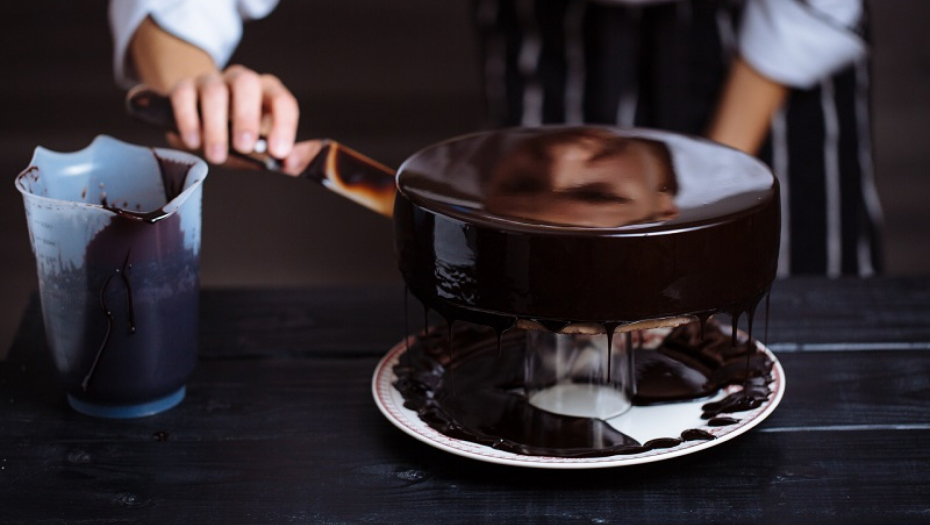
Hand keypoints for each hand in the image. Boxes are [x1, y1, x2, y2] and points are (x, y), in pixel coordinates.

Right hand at [168, 64, 299, 164]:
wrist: (200, 120)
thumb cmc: (236, 134)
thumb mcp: (259, 147)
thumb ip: (280, 156)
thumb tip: (290, 163)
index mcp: (266, 92)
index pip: (281, 100)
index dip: (283, 125)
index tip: (278, 152)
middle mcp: (241, 80)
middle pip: (246, 84)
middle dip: (246, 117)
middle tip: (244, 147)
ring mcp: (211, 81)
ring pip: (214, 92)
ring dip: (216, 127)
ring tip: (217, 155)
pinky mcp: (184, 87)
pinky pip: (184, 96)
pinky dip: (188, 120)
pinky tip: (193, 142)